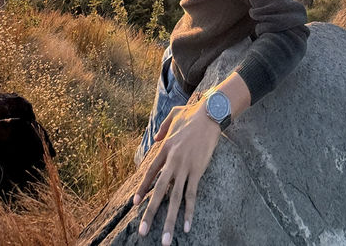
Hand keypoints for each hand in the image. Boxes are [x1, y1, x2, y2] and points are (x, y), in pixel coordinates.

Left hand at [133, 98, 221, 243]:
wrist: (210, 114)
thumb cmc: (192, 114)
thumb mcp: (173, 116)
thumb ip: (162, 128)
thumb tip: (156, 137)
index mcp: (165, 148)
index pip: (150, 173)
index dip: (142, 188)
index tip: (135, 204)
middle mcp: (172, 160)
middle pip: (158, 191)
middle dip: (150, 213)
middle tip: (142, 232)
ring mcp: (185, 167)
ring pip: (175, 198)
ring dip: (169, 220)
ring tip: (165, 239)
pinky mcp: (198, 170)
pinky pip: (192, 195)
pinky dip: (189, 212)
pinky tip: (187, 226)